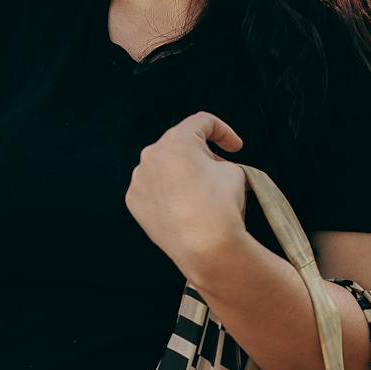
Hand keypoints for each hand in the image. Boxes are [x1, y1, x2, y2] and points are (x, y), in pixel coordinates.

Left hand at [125, 111, 248, 273]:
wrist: (204, 248)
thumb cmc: (221, 206)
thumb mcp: (234, 171)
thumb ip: (218, 160)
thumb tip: (208, 168)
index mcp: (177, 140)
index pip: (203, 122)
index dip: (224, 132)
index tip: (236, 148)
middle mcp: (151, 154)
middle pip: (180, 145)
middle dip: (202, 155)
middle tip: (219, 172)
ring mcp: (139, 179)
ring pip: (164, 167)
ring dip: (181, 174)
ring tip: (200, 195)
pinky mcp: (134, 201)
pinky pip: (153, 189)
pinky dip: (168, 193)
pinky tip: (183, 209)